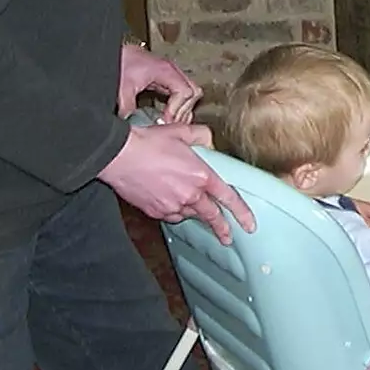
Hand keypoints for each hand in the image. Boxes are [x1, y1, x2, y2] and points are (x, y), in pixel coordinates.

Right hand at [98, 124, 255, 241]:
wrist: (120, 156)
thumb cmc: (148, 143)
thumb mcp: (180, 132)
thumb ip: (199, 136)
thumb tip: (207, 139)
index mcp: (201, 175)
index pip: (228, 197)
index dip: (241, 212)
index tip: (248, 224)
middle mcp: (190, 194)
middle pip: (211, 215)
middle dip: (222, 228)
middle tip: (228, 236)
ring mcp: (172, 205)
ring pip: (190, 215)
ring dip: (196, 215)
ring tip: (199, 215)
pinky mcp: (156, 211)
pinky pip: (172, 216)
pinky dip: (176, 213)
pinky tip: (175, 207)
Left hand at [117, 43, 201, 123]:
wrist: (110, 51)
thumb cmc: (119, 62)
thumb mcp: (122, 89)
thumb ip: (128, 109)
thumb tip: (133, 125)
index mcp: (165, 70)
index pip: (185, 92)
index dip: (177, 110)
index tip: (166, 120)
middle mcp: (170, 70)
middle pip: (194, 92)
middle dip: (184, 111)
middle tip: (171, 123)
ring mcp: (169, 73)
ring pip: (190, 91)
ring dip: (183, 108)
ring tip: (171, 121)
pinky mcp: (163, 77)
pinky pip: (180, 92)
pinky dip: (177, 104)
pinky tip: (166, 113)